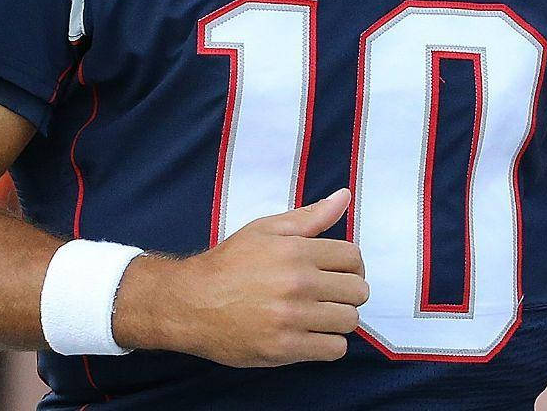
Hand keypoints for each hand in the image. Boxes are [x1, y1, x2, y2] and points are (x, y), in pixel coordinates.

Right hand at [114, 188, 369, 366]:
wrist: (189, 303)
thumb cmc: (228, 264)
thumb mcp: (265, 230)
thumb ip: (309, 216)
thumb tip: (344, 196)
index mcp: (296, 251)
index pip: (353, 257)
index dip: (350, 265)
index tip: (337, 272)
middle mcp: (298, 284)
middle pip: (357, 290)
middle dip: (348, 292)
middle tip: (330, 294)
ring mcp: (292, 318)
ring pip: (349, 320)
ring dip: (340, 318)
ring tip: (321, 315)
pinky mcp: (284, 348)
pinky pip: (334, 349)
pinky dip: (329, 343)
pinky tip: (313, 334)